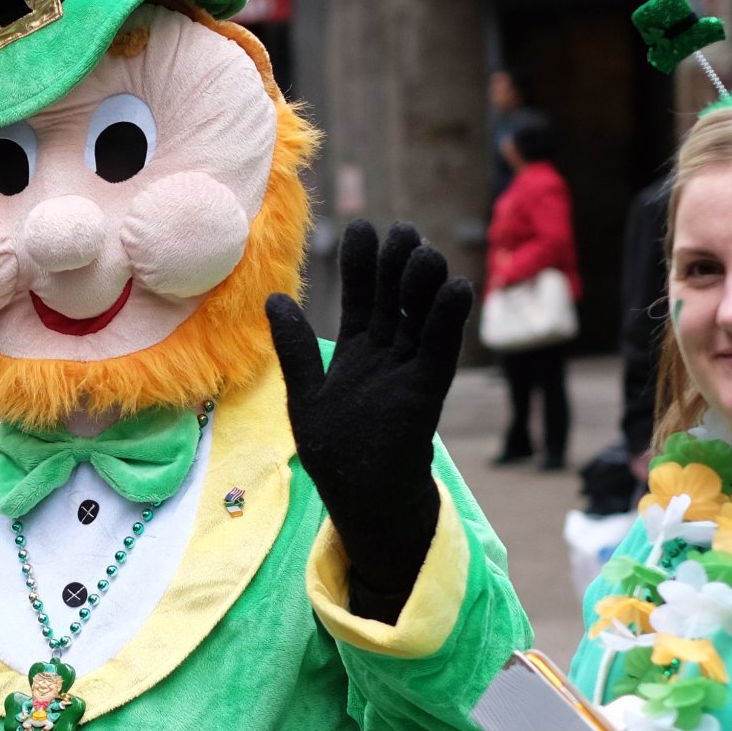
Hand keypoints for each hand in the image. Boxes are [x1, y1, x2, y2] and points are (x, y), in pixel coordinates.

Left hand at [266, 221, 474, 604]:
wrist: (365, 503)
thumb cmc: (337, 454)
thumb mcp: (305, 395)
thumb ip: (295, 349)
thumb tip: (274, 299)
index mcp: (358, 352)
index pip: (361, 298)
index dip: (361, 265)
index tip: (362, 227)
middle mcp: (388, 356)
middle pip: (393, 301)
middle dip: (396, 265)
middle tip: (401, 229)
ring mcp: (410, 373)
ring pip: (419, 319)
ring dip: (423, 286)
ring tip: (425, 251)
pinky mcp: (427, 394)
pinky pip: (439, 353)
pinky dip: (446, 322)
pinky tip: (456, 288)